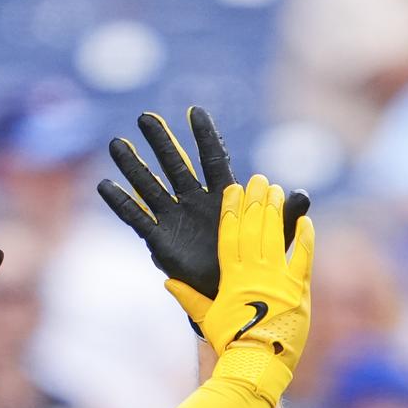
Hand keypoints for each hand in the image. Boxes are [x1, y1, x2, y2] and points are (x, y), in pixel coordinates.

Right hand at [97, 106, 310, 317]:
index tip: (195, 111)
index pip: (213, 159)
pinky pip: (137, 219)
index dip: (204, 136)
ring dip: (133, 166)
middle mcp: (195, 201)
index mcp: (222, 196)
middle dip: (160, 141)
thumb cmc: (254, 265)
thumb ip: (283, 216)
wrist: (233, 296)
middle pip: (175, 165)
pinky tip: (105, 186)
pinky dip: (121, 204)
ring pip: (150, 186)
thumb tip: (302, 194)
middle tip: (144, 117)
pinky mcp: (161, 240)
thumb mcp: (272, 239)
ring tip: (116, 143)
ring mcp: (175, 218)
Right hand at [194, 175, 315, 402]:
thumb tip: (168, 281)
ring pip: (276, 237)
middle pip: (254, 229)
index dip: (232, 210)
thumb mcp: (207, 320)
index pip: (230, 236)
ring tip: (277, 190)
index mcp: (231, 278)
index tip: (233, 190)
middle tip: (259, 180)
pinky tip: (305, 220)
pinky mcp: (298, 291)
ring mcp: (277, 280)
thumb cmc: (230, 344)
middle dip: (256, 201)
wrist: (257, 364)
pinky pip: (302, 258)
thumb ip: (189, 298)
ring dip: (277, 211)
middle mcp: (254, 274)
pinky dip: (304, 238)